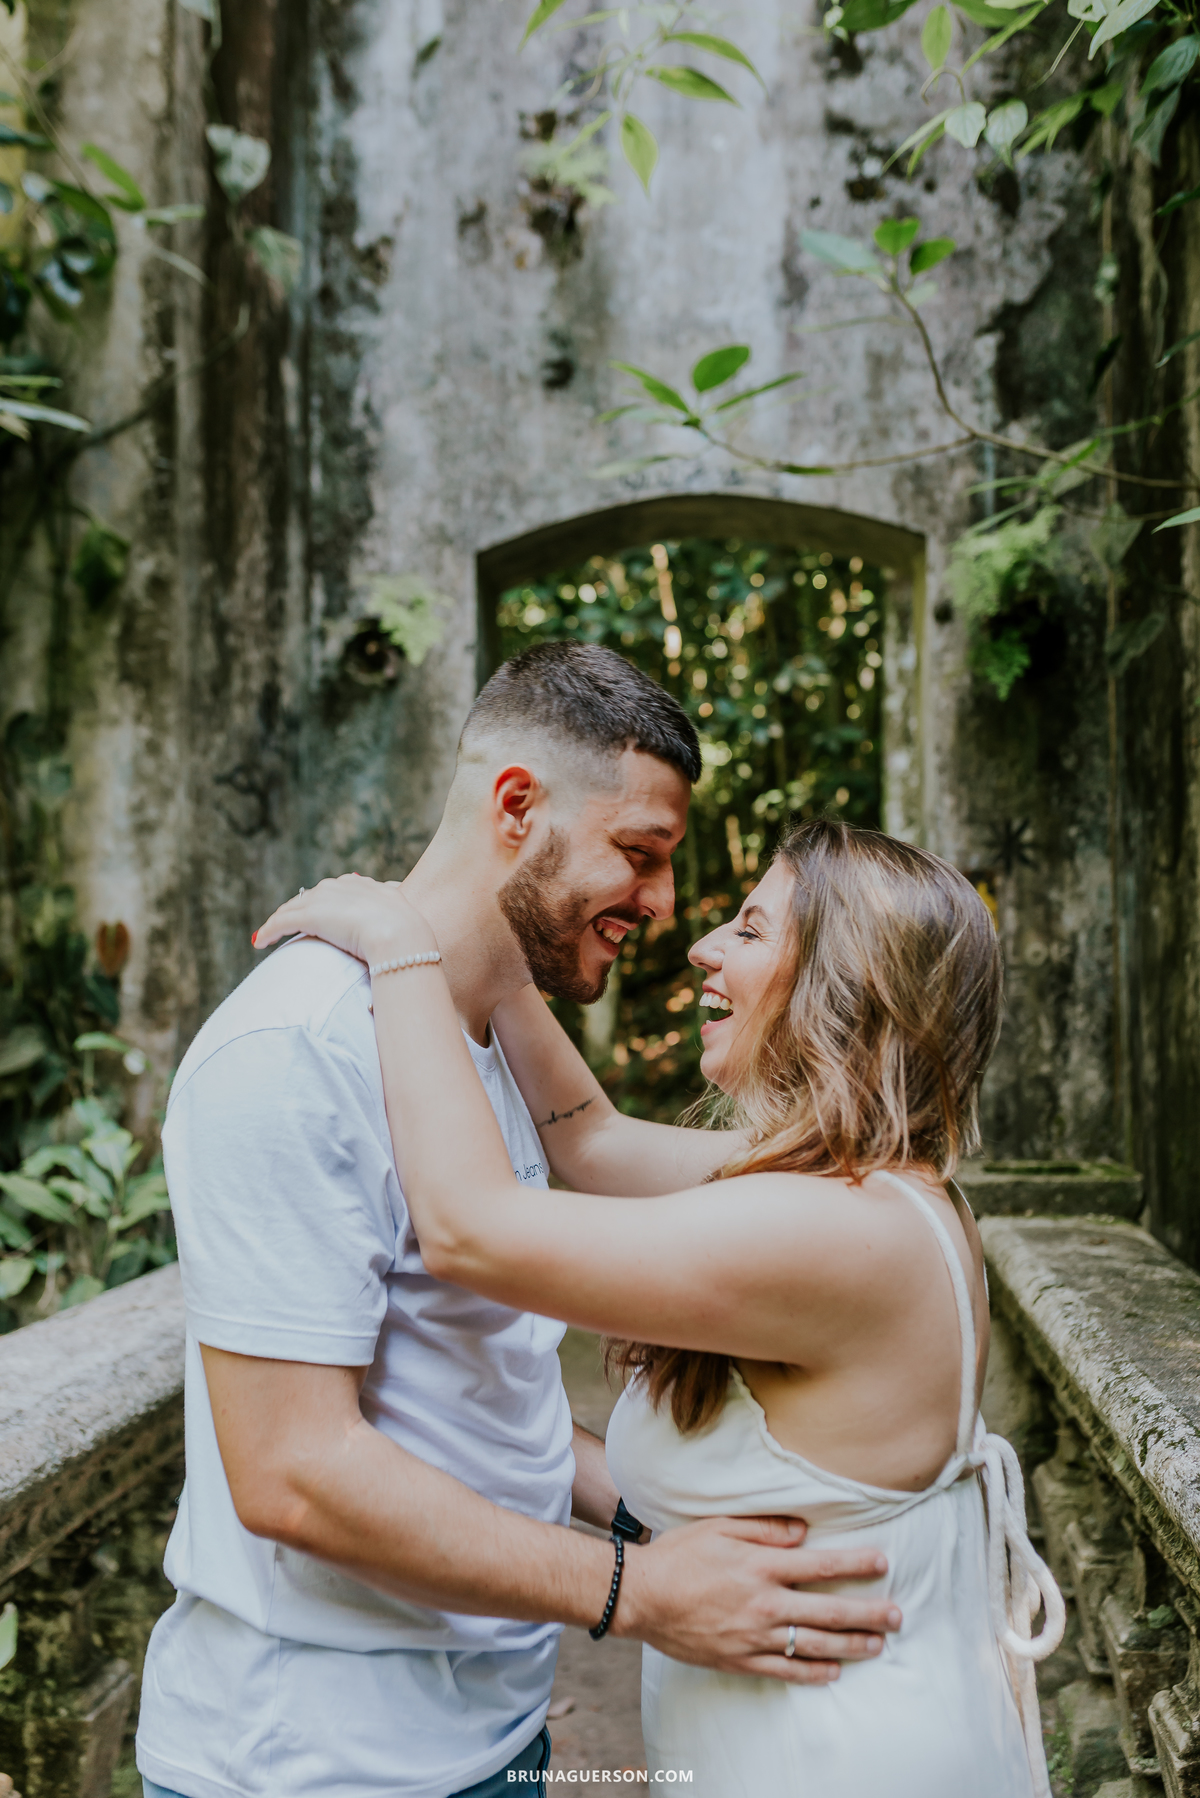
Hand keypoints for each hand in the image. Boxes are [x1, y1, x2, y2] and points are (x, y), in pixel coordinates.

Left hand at [254, 874, 438, 969]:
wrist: (401, 936)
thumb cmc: (410, 935)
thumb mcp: (408, 920)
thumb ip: (403, 916)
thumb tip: (413, 921)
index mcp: (365, 886)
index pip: (338, 891)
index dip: (326, 903)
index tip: (322, 915)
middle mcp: (341, 886)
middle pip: (312, 895)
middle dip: (300, 909)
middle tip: (290, 925)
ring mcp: (324, 900)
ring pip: (293, 907)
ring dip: (280, 920)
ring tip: (270, 934)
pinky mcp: (309, 915)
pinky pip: (281, 922)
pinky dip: (268, 931)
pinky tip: (259, 942)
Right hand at [614, 1515, 900, 1684]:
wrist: (640, 1596)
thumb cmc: (679, 1554)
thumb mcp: (720, 1526)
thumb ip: (765, 1528)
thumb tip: (805, 1531)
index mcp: (762, 1566)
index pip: (822, 1565)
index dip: (856, 1564)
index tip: (883, 1563)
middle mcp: (765, 1603)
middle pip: (829, 1612)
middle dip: (868, 1614)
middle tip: (898, 1616)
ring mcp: (754, 1635)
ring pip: (815, 1644)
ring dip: (851, 1646)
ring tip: (878, 1645)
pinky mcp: (740, 1658)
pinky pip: (785, 1669)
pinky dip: (812, 1671)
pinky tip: (833, 1671)